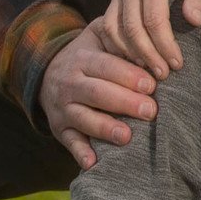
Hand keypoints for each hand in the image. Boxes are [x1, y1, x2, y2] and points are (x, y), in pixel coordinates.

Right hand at [35, 22, 157, 170]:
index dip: (129, 75)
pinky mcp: (61, 130)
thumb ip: (120, 35)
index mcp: (82, 59)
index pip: (106, 66)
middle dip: (124, 102)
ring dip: (104, 128)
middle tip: (151, 111)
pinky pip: (69, 143)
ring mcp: (63, 108)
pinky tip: (93, 163)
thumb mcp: (98, 35)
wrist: (48, 73)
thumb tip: (150, 47)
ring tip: (127, 137)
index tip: (152, 85)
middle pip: (97, 93)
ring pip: (83, 119)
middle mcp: (70, 83)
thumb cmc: (88, 54)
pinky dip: (80, 154)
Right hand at [93, 0, 200, 77]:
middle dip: (147, 55)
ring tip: (147, 71)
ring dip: (129, 53)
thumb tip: (194, 21)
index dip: (165, 45)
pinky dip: (117, 46)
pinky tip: (132, 61)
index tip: (177, 63)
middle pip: (132, 28)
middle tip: (163, 74)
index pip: (154, 19)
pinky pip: (108, 26)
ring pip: (114, 29)